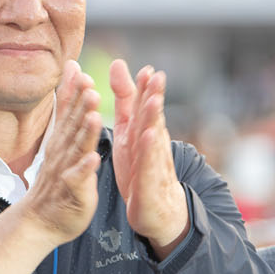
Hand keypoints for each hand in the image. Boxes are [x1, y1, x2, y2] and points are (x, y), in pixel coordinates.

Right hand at [16, 61, 103, 248]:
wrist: (41, 219)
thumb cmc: (57, 177)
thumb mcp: (62, 136)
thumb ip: (67, 104)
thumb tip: (72, 69)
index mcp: (63, 139)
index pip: (69, 112)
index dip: (75, 93)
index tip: (81, 72)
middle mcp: (63, 152)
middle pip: (72, 127)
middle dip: (80, 107)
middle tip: (89, 86)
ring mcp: (66, 172)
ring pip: (76, 150)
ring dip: (84, 134)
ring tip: (93, 117)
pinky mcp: (73, 192)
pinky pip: (78, 180)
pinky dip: (85, 170)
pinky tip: (93, 160)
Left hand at [109, 59, 187, 255]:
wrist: (156, 210)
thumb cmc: (141, 166)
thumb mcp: (128, 129)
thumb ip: (125, 99)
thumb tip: (117, 64)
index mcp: (143, 130)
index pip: (144, 105)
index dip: (145, 88)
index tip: (147, 69)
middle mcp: (152, 143)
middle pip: (153, 117)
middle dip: (155, 97)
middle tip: (157, 76)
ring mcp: (153, 163)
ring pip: (153, 138)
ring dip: (154, 120)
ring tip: (153, 101)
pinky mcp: (149, 184)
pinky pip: (148, 166)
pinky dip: (148, 152)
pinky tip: (147, 138)